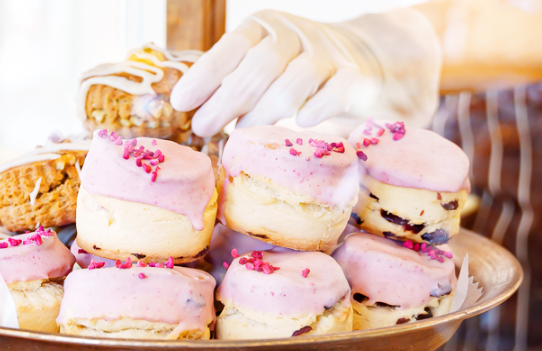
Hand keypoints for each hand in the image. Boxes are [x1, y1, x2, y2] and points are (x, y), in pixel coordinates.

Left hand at [171, 9, 441, 136]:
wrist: (360, 57)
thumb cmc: (292, 69)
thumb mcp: (258, 64)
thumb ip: (229, 79)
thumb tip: (186, 110)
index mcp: (263, 27)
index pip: (231, 47)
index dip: (205, 75)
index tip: (181, 103)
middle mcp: (293, 35)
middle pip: (259, 65)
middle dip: (228, 99)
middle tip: (203, 127)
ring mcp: (326, 54)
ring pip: (295, 80)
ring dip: (265, 109)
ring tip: (240, 132)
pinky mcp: (355, 76)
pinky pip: (337, 90)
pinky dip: (319, 106)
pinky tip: (301, 122)